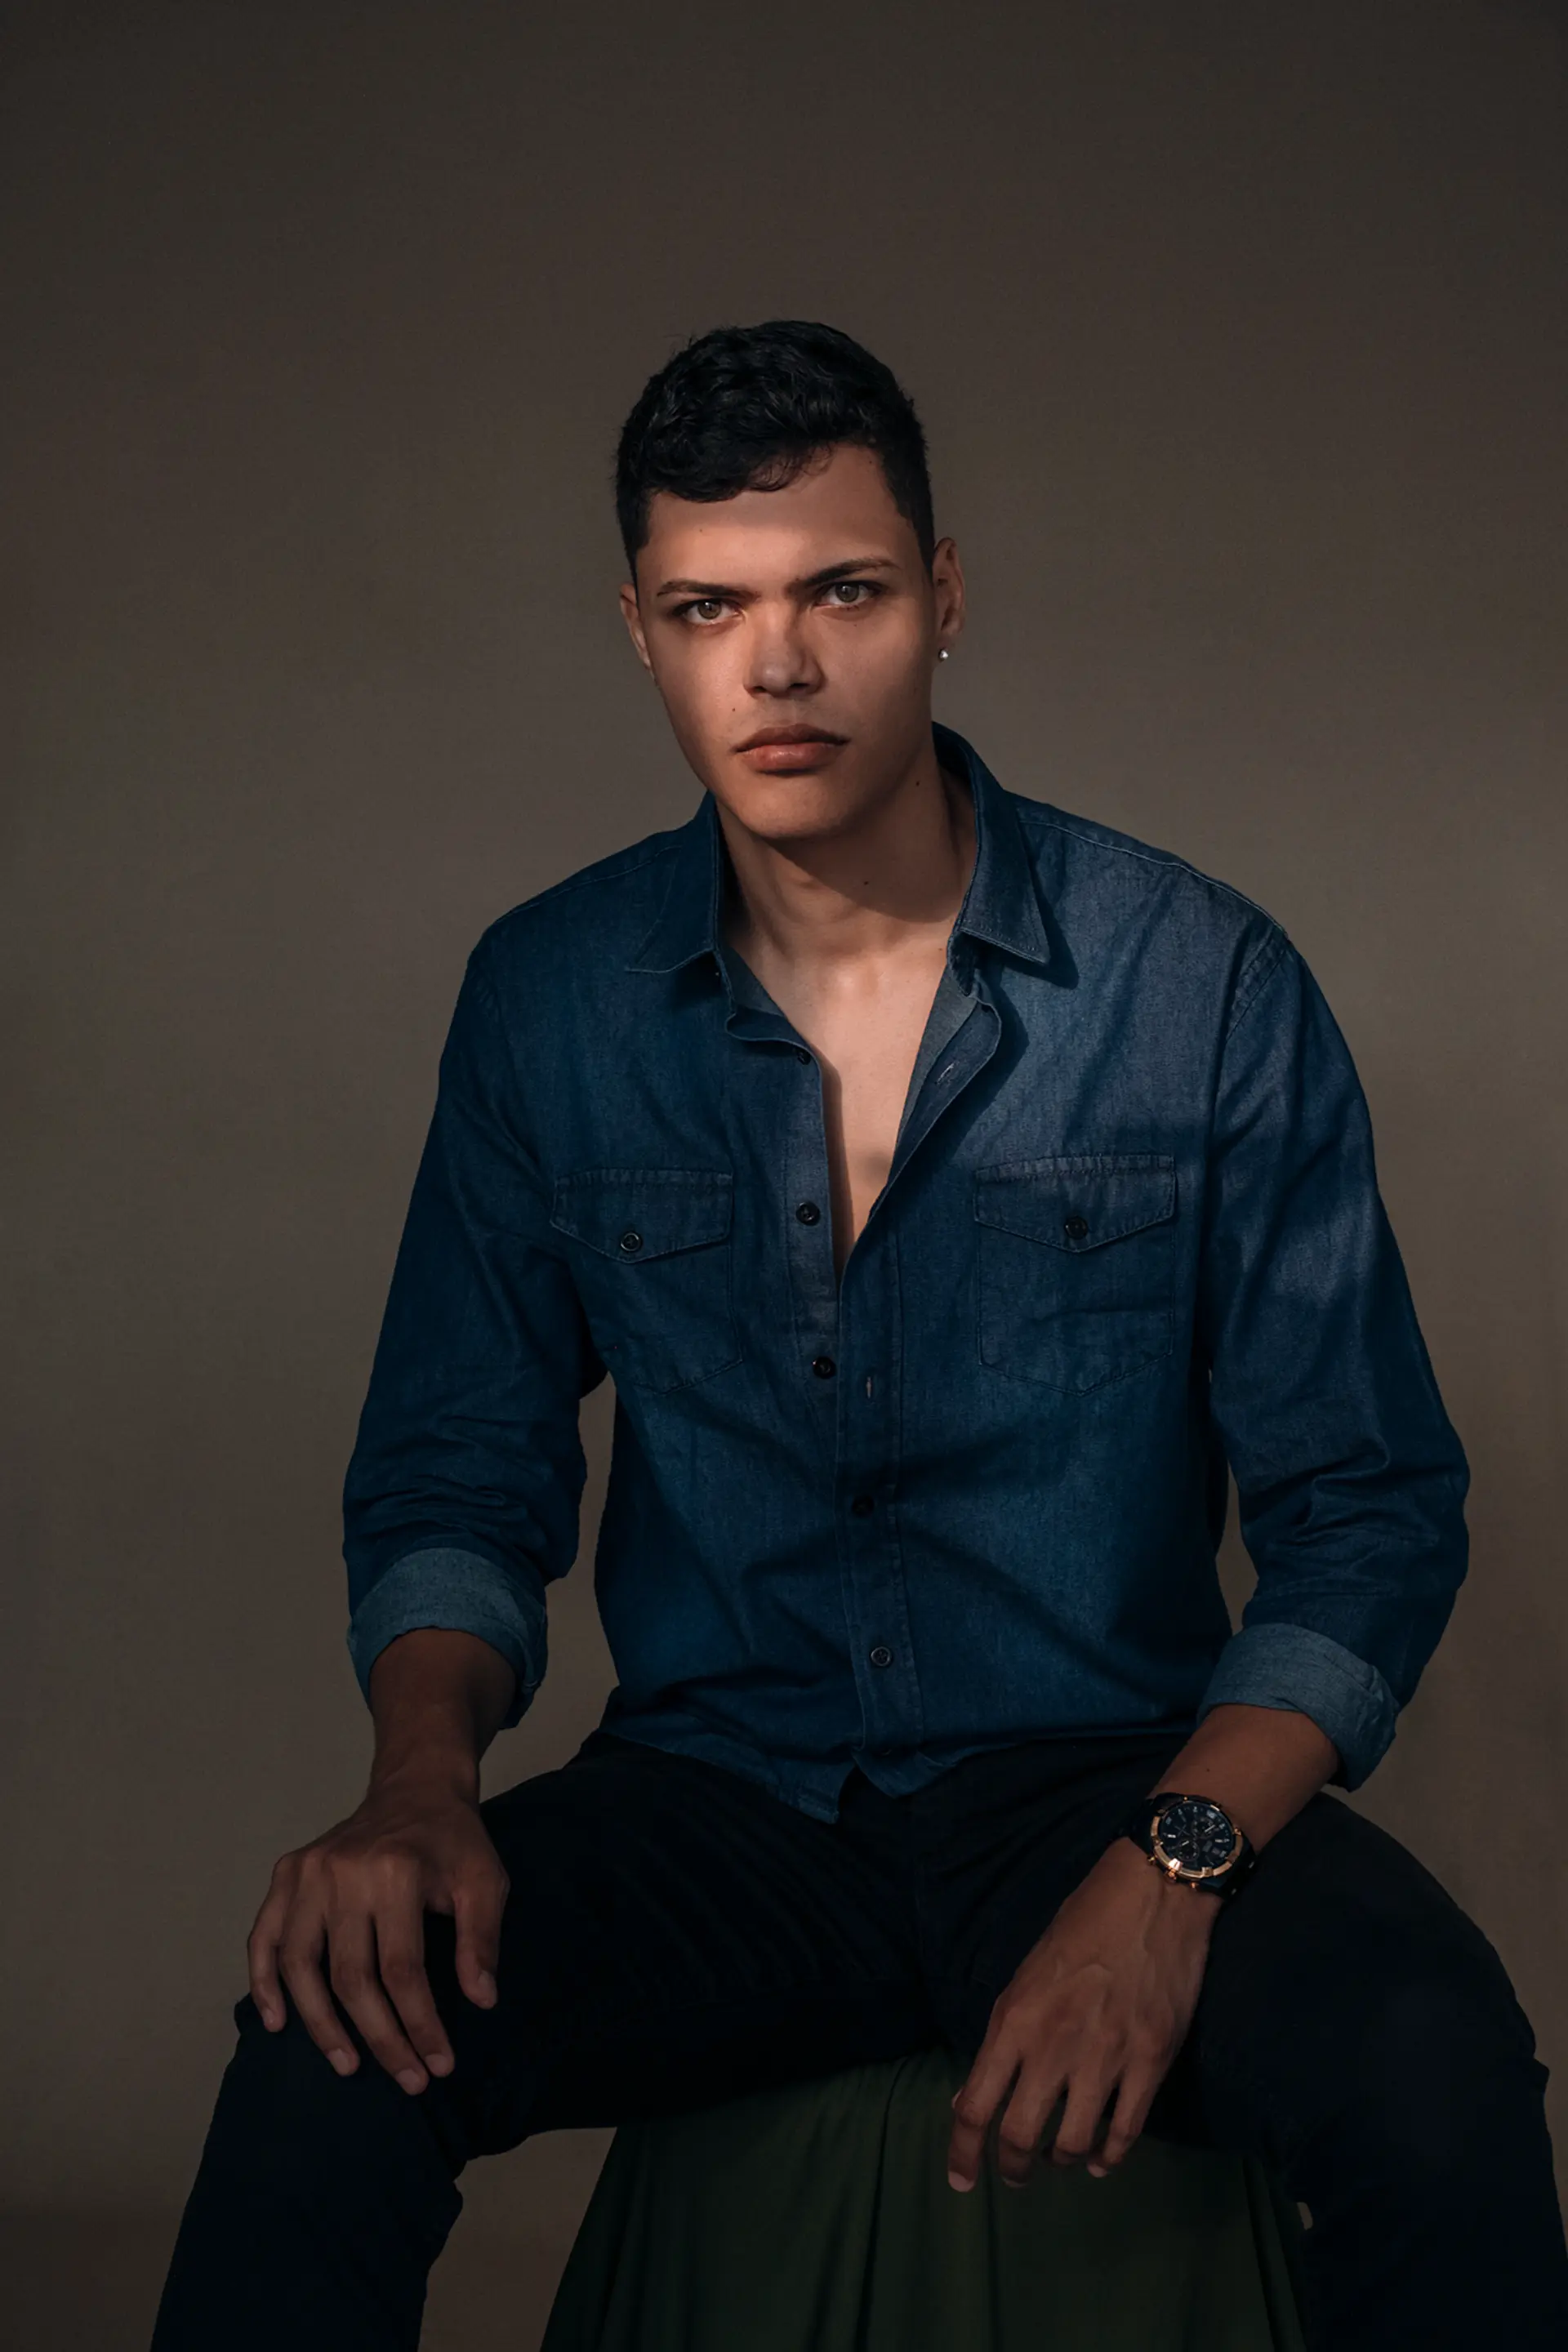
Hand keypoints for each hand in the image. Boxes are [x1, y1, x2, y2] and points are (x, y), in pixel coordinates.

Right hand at [246, 1768, 508, 2095]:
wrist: (416, 1787)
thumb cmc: (453, 1841)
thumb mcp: (485, 1880)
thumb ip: (482, 1939)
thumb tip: (480, 2000)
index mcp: (396, 1871)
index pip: (403, 1970)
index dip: (420, 2025)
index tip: (438, 2064)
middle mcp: (343, 1872)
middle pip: (351, 1976)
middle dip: (381, 2036)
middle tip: (405, 2078)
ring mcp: (308, 1872)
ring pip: (300, 1965)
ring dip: (320, 2024)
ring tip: (348, 2064)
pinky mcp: (287, 1872)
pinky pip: (263, 1936)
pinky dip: (263, 1983)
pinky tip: (278, 2022)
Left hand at [947, 1837, 1215, 2189]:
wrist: (1152, 1894)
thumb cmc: (1083, 1925)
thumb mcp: (1026, 1974)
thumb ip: (1003, 2037)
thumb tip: (973, 2098)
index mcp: (1014, 2019)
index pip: (976, 2105)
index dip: (964, 2153)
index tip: (962, 2182)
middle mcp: (1054, 2046)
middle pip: (1021, 2135)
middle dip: (1013, 2167)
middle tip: (1016, 2174)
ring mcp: (1106, 2057)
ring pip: (1073, 2144)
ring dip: (1060, 2162)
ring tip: (1058, 2160)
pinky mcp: (1151, 2061)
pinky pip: (1126, 2131)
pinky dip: (1109, 2156)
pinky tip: (1101, 2161)